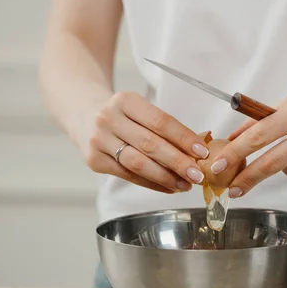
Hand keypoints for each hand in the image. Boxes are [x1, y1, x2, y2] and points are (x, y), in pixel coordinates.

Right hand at [81, 91, 209, 192]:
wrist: (85, 116)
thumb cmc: (124, 115)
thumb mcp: (140, 109)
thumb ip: (164, 128)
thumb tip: (196, 152)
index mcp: (125, 100)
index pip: (160, 121)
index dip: (183, 138)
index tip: (202, 152)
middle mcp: (108, 118)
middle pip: (150, 144)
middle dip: (178, 162)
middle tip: (198, 175)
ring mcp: (99, 140)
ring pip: (138, 163)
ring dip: (165, 177)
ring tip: (185, 185)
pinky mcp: (94, 160)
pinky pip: (128, 176)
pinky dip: (152, 183)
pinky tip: (168, 187)